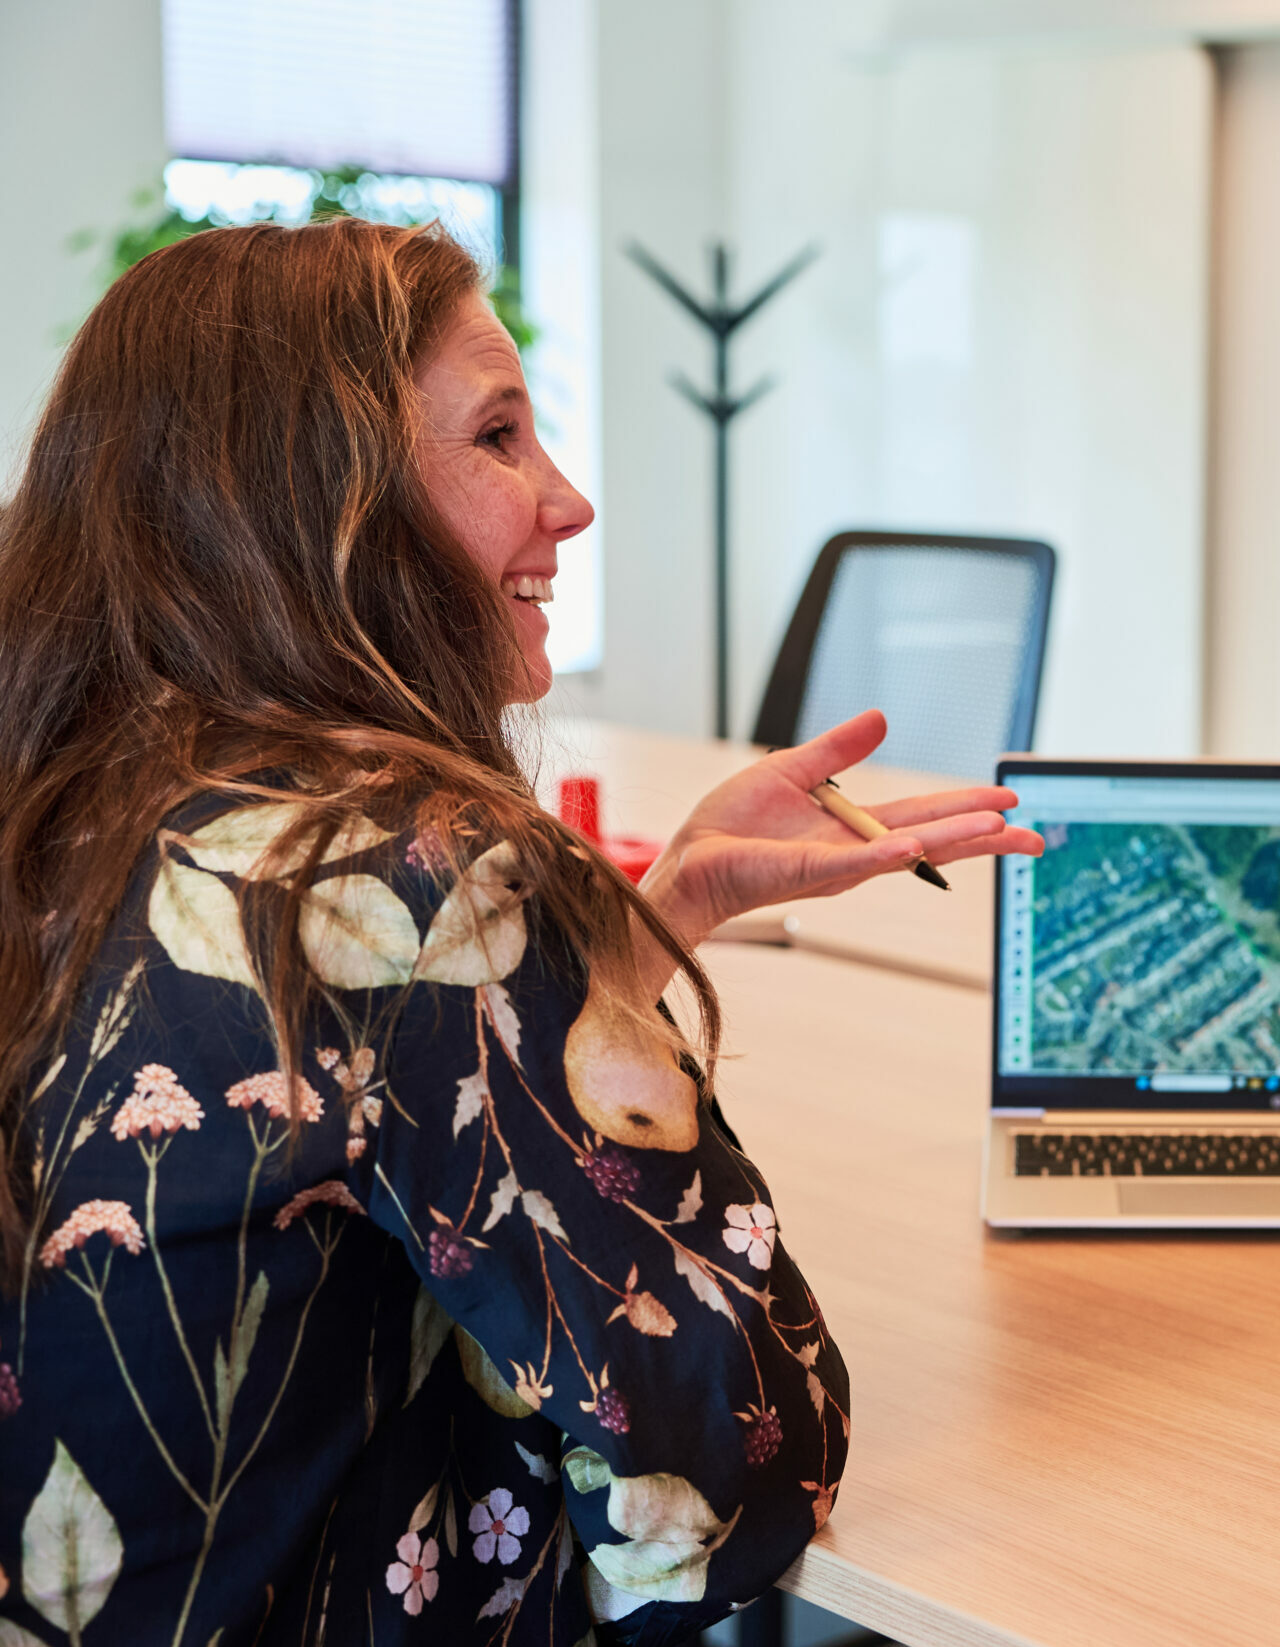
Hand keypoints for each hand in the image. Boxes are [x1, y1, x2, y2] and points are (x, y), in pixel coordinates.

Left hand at [638, 709, 1043, 951]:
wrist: (691, 858)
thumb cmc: (732, 826)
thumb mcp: (791, 771)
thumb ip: (837, 750)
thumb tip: (881, 719)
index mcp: (854, 828)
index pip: (923, 818)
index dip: (966, 809)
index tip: (1009, 801)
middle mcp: (855, 852)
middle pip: (932, 841)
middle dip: (984, 836)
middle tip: (1036, 836)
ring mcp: (835, 865)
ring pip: (906, 852)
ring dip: (954, 841)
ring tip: (1001, 831)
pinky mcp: (806, 871)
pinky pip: (852, 863)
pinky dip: (885, 856)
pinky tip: (917, 848)